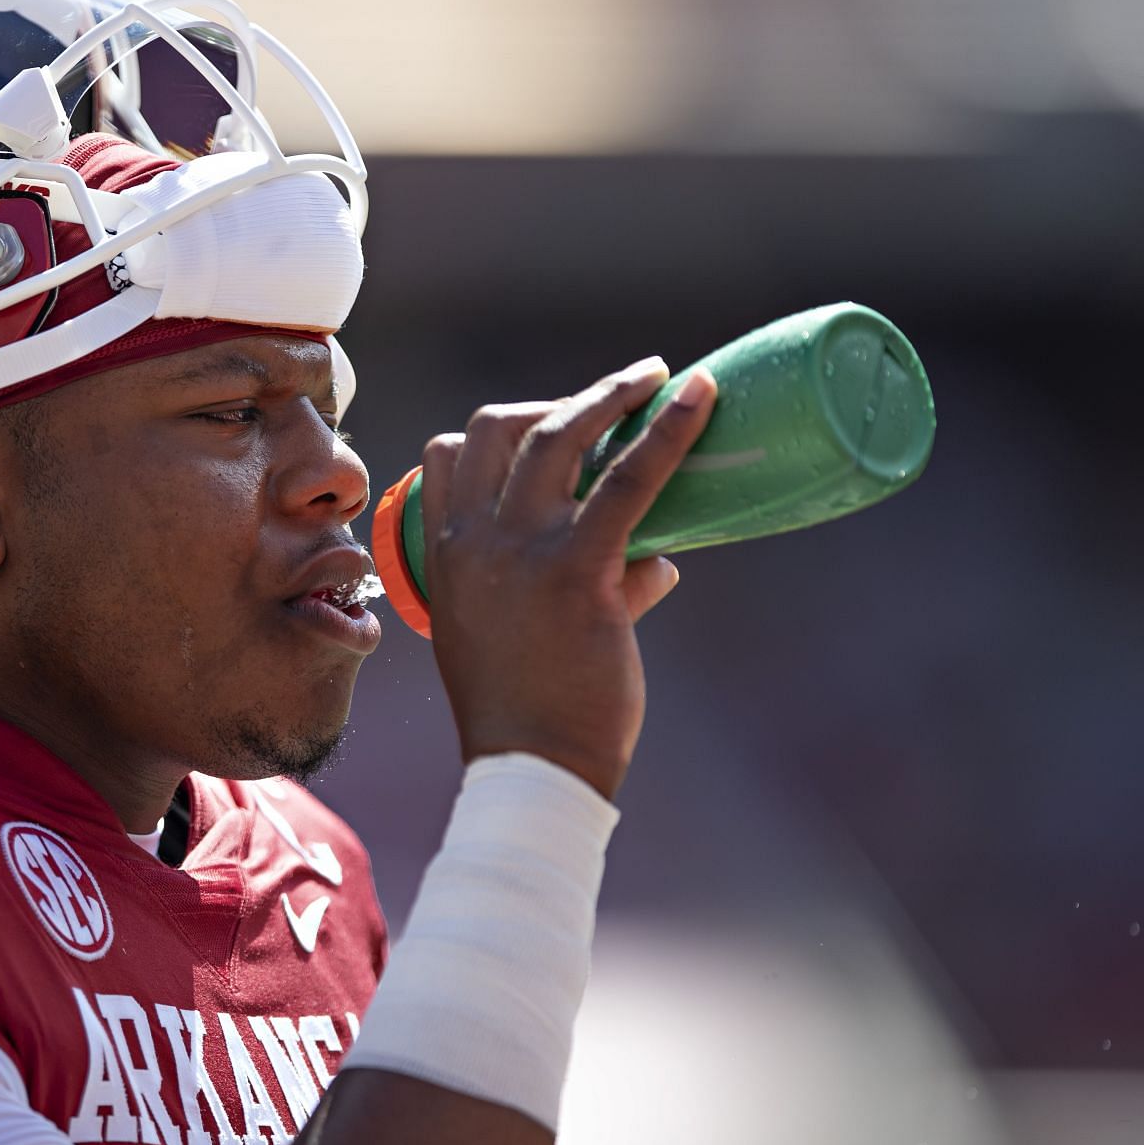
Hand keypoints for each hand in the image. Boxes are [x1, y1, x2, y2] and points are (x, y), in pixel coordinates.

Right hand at [418, 358, 716, 799]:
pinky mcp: (577, 569)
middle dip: (558, 399)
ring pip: (557, 434)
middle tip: (619, 393)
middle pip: (498, 426)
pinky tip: (699, 398)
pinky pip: (627, 480)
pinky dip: (668, 430)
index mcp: (445, 554)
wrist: (532, 767)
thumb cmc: (529, 715)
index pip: (447, 453)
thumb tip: (657, 564)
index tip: (550, 428)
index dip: (499, 429)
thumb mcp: (519, 639)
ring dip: (611, 393)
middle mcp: (473, 539)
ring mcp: (520, 550)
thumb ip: (584, 587)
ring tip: (658, 376)